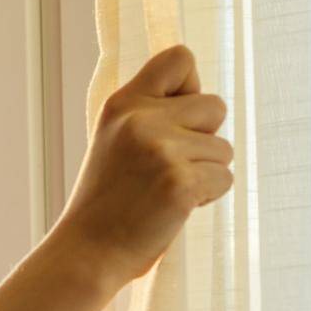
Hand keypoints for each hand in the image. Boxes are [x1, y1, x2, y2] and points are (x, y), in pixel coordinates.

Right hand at [48, 43, 234, 286]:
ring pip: (223, 149)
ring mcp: (161, 151)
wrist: (86, 252)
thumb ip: (149, 117)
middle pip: (215, 106)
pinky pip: (224, 178)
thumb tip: (205, 105)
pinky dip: (207, 197)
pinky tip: (173, 208)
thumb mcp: (114, 144)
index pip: (179, 58)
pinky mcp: (180, 182)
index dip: (191, 86)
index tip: (177, 118)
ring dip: (205, 172)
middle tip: (168, 168)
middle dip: (204, 139)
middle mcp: (140, 121)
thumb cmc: (105, 204)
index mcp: (122, 105)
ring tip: (164, 192)